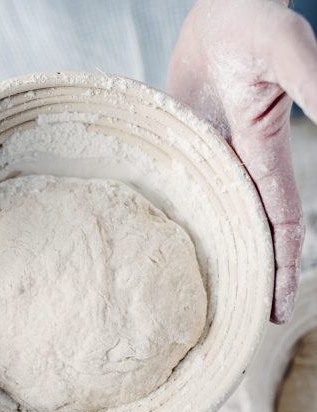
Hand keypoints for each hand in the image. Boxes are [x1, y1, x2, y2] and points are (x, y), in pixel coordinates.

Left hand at [168, 0, 316, 323]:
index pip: (280, 227)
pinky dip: (182, 219)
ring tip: (204, 295)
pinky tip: (169, 243)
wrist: (221, 9)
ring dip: (215, 254)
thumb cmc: (257, 24)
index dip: (282, 269)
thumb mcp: (290, 57)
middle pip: (249, 234)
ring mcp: (212, 159)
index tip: (278, 310)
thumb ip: (315, 90)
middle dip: (250, 276)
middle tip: (241, 319)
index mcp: (266, 157)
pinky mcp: (187, 146)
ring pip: (215, 219)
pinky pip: (182, 190)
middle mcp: (240, 166)